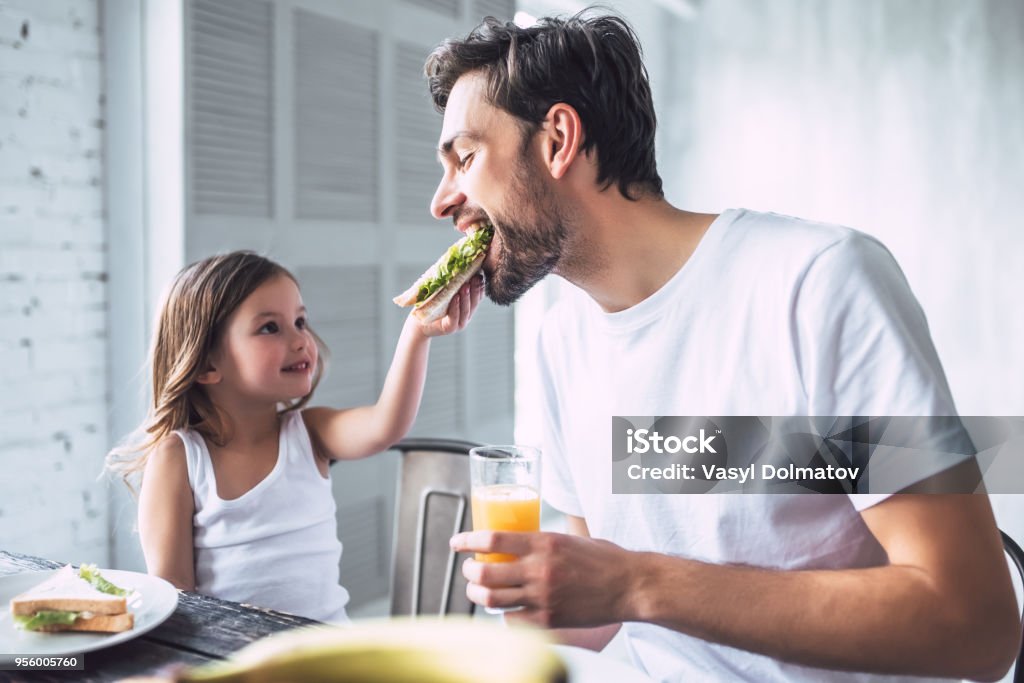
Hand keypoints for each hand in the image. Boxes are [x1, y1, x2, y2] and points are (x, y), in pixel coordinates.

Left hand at [417, 274, 483, 337]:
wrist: (419, 323)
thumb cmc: (431, 306)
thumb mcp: (443, 292)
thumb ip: (451, 283)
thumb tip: (456, 263)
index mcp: (466, 307)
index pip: (477, 297)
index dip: (480, 286)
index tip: (480, 274)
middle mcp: (465, 316)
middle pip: (474, 302)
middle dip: (476, 289)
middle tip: (476, 277)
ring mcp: (459, 323)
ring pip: (466, 310)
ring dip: (467, 297)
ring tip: (466, 286)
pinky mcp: (450, 328)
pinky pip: (455, 317)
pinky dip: (456, 307)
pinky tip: (456, 298)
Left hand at [450, 530, 635, 627]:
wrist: (631, 586)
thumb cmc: (604, 559)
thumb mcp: (569, 538)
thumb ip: (542, 542)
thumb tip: (518, 541)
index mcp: (544, 543)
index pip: (492, 539)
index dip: (467, 541)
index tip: (456, 542)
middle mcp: (539, 569)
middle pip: (484, 572)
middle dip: (469, 571)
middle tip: (469, 569)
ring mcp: (543, 597)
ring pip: (491, 599)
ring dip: (477, 593)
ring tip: (477, 589)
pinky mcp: (549, 620)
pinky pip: (511, 619)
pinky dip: (503, 613)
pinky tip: (505, 608)